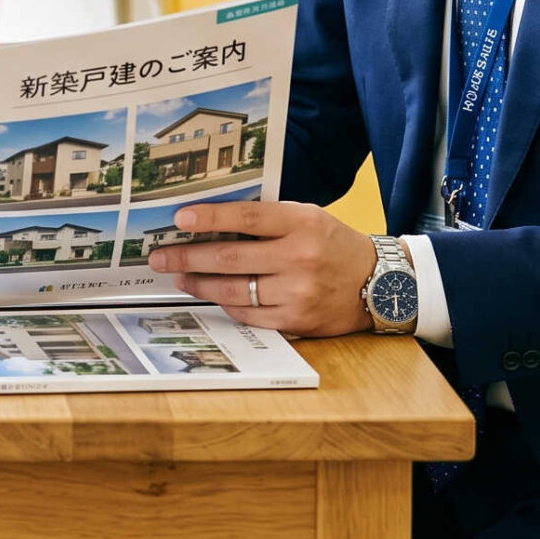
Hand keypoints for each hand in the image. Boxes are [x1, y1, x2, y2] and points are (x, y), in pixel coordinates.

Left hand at [150, 200, 379, 336]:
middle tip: (159, 257)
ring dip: (199, 283)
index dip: (210, 217)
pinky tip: (212, 294)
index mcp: (302, 224)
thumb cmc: (334, 244)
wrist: (379, 283)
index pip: (247, 217)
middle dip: (187, 257)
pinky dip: (226, 303)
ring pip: (234, 289)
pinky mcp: (297, 321)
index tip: (179, 219)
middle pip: (231, 257)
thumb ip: (268, 218)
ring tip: (178, 276)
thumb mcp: (308, 217)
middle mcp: (299, 258)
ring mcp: (298, 292)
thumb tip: (214, 218)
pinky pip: (249, 313)